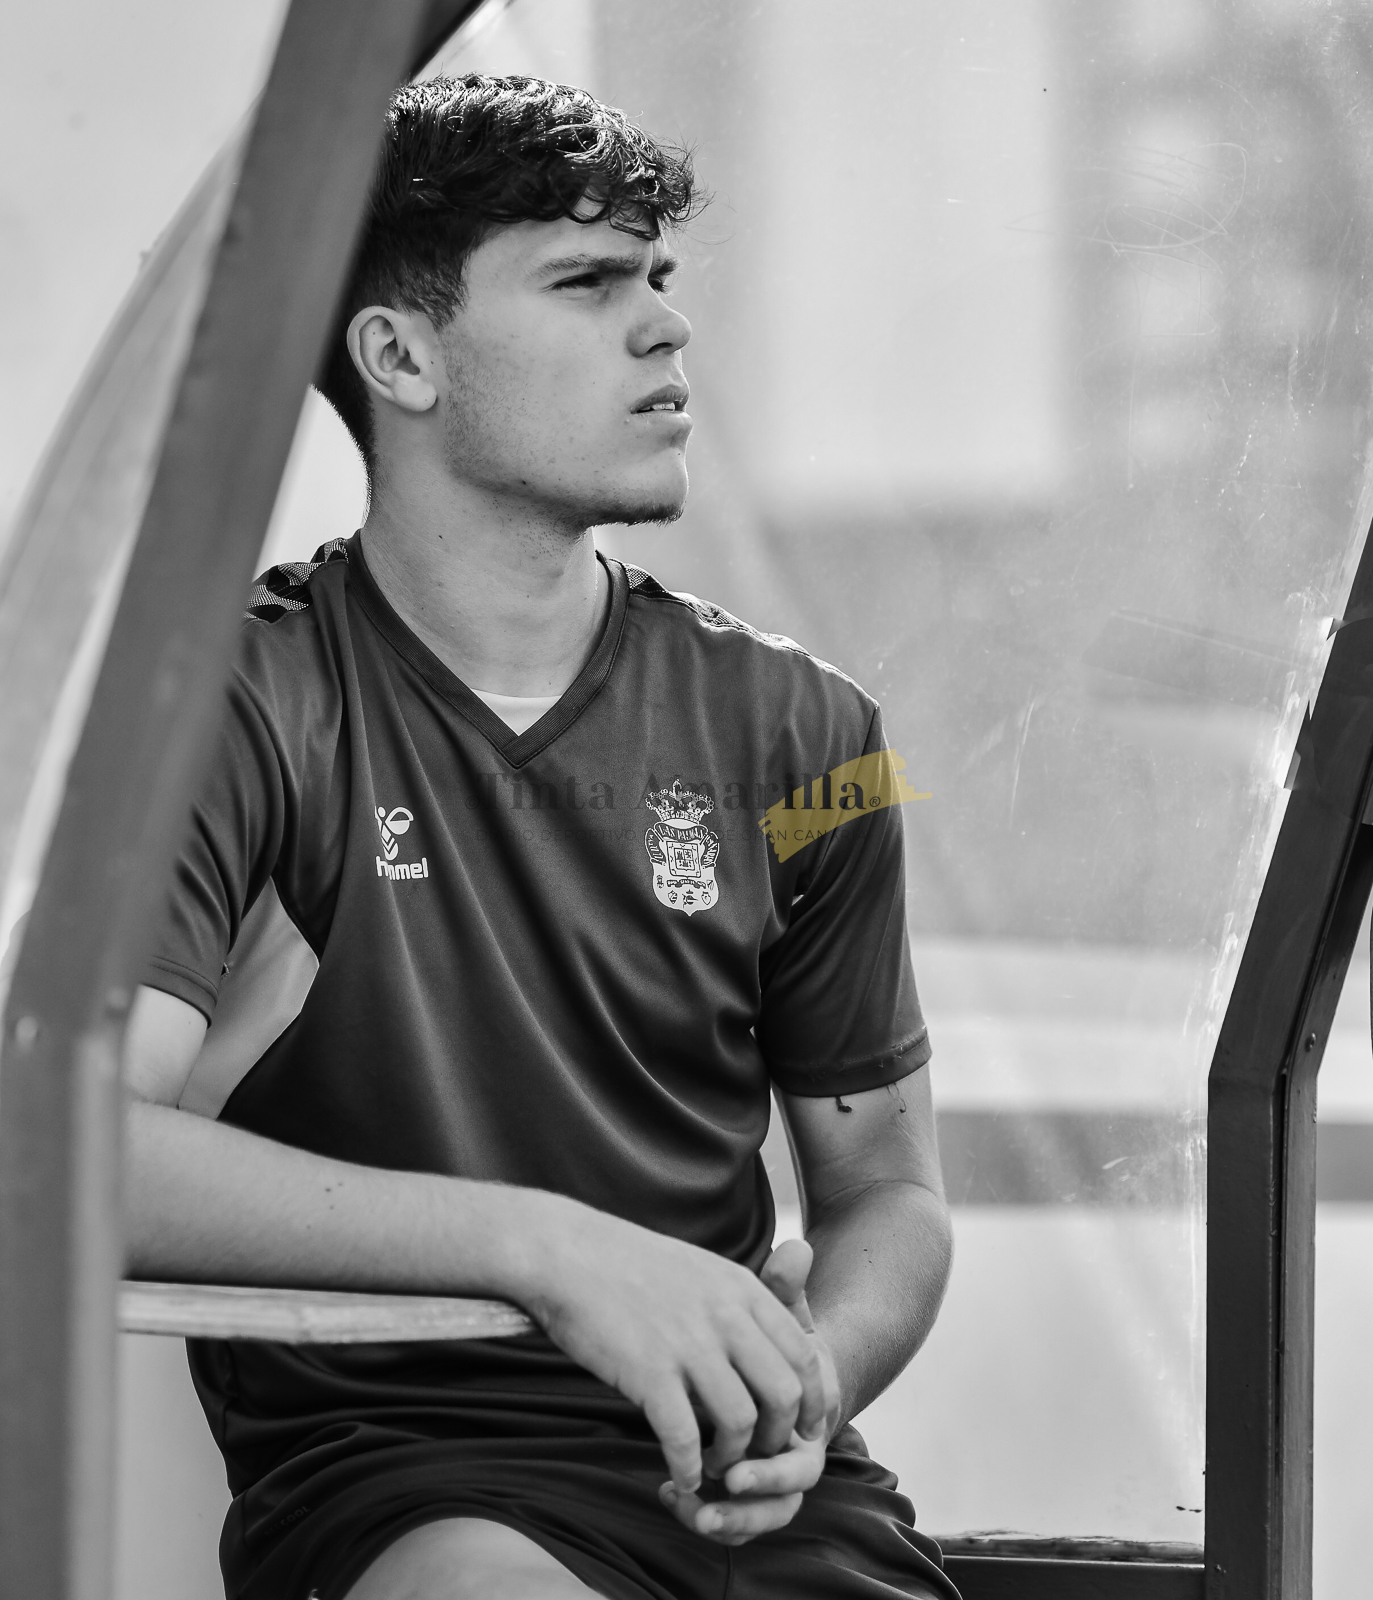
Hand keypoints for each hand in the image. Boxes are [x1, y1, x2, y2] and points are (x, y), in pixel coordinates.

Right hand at [523, 1206, 830, 1500]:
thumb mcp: (701, 1269)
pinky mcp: (648, 1370)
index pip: (803, 1356)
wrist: (569, 1252)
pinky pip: (683, 1437)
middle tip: (755, 1454)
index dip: (810, 1402)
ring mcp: (687, 1344)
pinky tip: (680, 1476)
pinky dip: (688, 1467)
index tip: (801, 1430)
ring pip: (740, 1422)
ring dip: (732, 1458)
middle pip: (783, 1394)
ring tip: (714, 1466)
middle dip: (777, 1437)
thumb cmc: (630, 1264)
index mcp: (741, 1289)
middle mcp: (724, 1316)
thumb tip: (763, 1351)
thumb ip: (737, 1306)